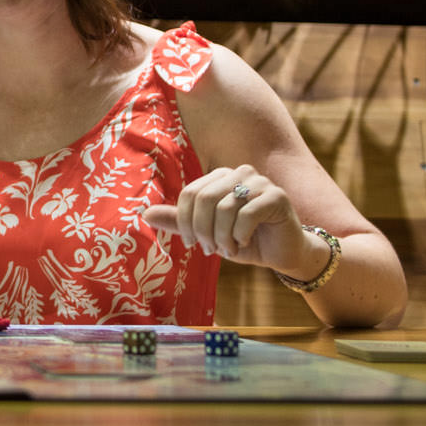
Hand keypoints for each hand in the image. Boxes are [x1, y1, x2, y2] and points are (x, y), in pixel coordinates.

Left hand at [142, 164, 320, 275]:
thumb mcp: (207, 233)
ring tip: (229, 248)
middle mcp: (240, 172)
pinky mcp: (277, 196)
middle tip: (210, 249)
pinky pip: (246, 215)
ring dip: (222, 236)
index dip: (185, 222)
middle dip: (202, 230)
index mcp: (221, 176)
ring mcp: (260, 182)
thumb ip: (179, 222)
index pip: (190, 193)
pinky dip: (240, 235)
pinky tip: (245, 242)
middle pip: (204, 198)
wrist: (281, 253)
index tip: (191, 243)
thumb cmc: (243, 240)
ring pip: (224, 208)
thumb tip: (144, 214)